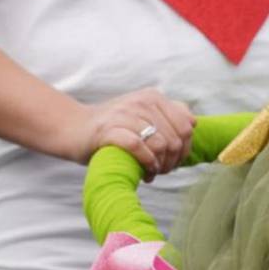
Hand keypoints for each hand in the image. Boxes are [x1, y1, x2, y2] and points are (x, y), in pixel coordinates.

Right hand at [61, 88, 194, 180]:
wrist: (75, 128)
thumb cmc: (115, 127)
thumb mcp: (145, 116)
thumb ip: (171, 115)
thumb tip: (194, 123)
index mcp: (154, 97)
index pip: (187, 126)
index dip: (185, 148)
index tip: (174, 160)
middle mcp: (141, 102)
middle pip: (176, 138)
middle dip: (173, 160)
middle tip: (162, 169)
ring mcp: (124, 114)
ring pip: (161, 144)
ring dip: (161, 166)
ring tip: (153, 172)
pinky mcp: (109, 131)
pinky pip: (139, 148)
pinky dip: (147, 164)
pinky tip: (146, 172)